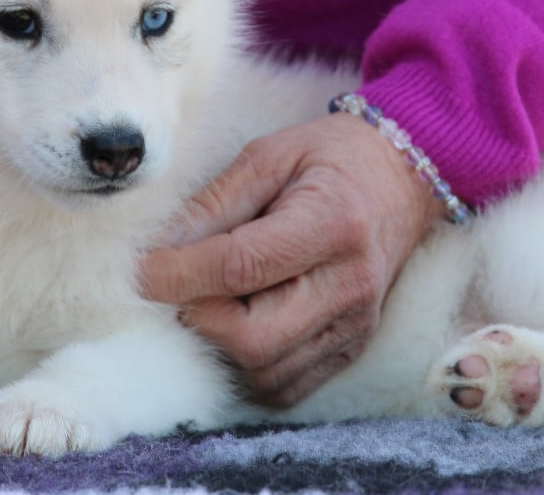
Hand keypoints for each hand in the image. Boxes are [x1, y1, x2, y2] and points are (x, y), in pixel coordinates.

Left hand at [140, 113, 440, 406]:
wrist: (402, 178)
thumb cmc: (330, 158)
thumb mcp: (267, 156)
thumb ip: (213, 205)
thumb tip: (157, 251)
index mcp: (331, 223)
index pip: (240, 267)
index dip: (178, 274)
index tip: (141, 271)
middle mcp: (350, 283)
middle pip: (253, 337)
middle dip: (199, 318)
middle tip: (181, 287)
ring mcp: (355, 323)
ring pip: (265, 371)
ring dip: (220, 346)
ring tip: (212, 302)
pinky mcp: (352, 346)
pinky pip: (287, 386)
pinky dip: (248, 368)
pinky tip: (239, 327)